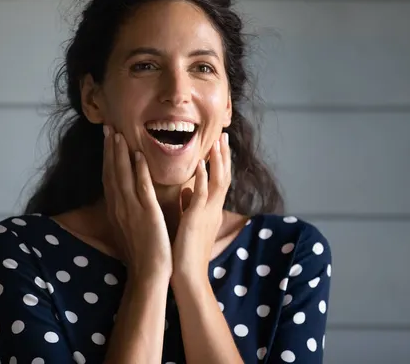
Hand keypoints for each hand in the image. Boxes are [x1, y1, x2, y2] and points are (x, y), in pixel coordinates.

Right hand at [102, 125, 172, 279]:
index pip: (110, 177)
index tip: (108, 139)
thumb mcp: (131, 227)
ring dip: (120, 154)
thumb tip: (129, 197)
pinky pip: (141, 188)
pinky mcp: (146, 214)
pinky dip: (139, 171)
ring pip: (123, 176)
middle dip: (110, 149)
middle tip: (108, 127)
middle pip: (112, 172)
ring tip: (119, 134)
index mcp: (117, 209)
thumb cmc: (142, 253)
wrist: (148, 274)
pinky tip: (138, 155)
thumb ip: (129, 210)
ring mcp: (131, 210)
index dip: (108, 157)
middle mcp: (120, 207)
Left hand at [171, 132, 230, 283]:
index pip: (219, 180)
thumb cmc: (186, 251)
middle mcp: (212, 209)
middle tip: (223, 135)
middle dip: (223, 156)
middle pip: (223, 176)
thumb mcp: (190, 223)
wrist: (187, 275)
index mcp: (210, 209)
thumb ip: (190, 206)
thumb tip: (186, 191)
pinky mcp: (196, 220)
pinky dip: (202, 179)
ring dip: (217, 161)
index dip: (220, 161)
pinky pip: (202, 196)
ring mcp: (207, 214)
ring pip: (218, 182)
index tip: (219, 143)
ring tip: (217, 142)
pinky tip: (200, 164)